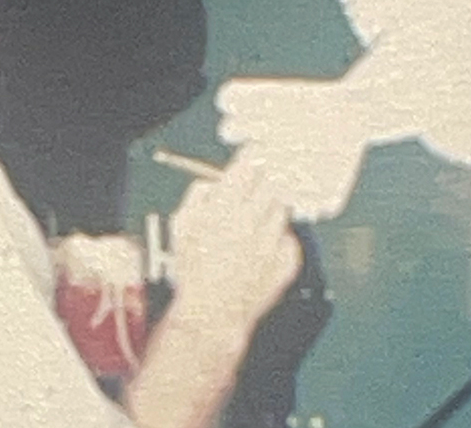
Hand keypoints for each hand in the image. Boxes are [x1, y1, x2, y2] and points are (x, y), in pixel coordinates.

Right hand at [167, 154, 302, 328]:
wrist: (212, 314)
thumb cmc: (192, 273)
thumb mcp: (181, 227)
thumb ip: (198, 197)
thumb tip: (215, 183)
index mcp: (224, 209)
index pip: (248, 166)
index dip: (254, 156)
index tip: (257, 154)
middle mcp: (252, 222)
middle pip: (273, 182)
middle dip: (269, 177)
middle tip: (267, 177)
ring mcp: (272, 243)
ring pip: (283, 209)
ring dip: (273, 208)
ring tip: (258, 221)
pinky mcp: (287, 262)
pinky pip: (289, 239)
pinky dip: (279, 239)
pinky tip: (264, 247)